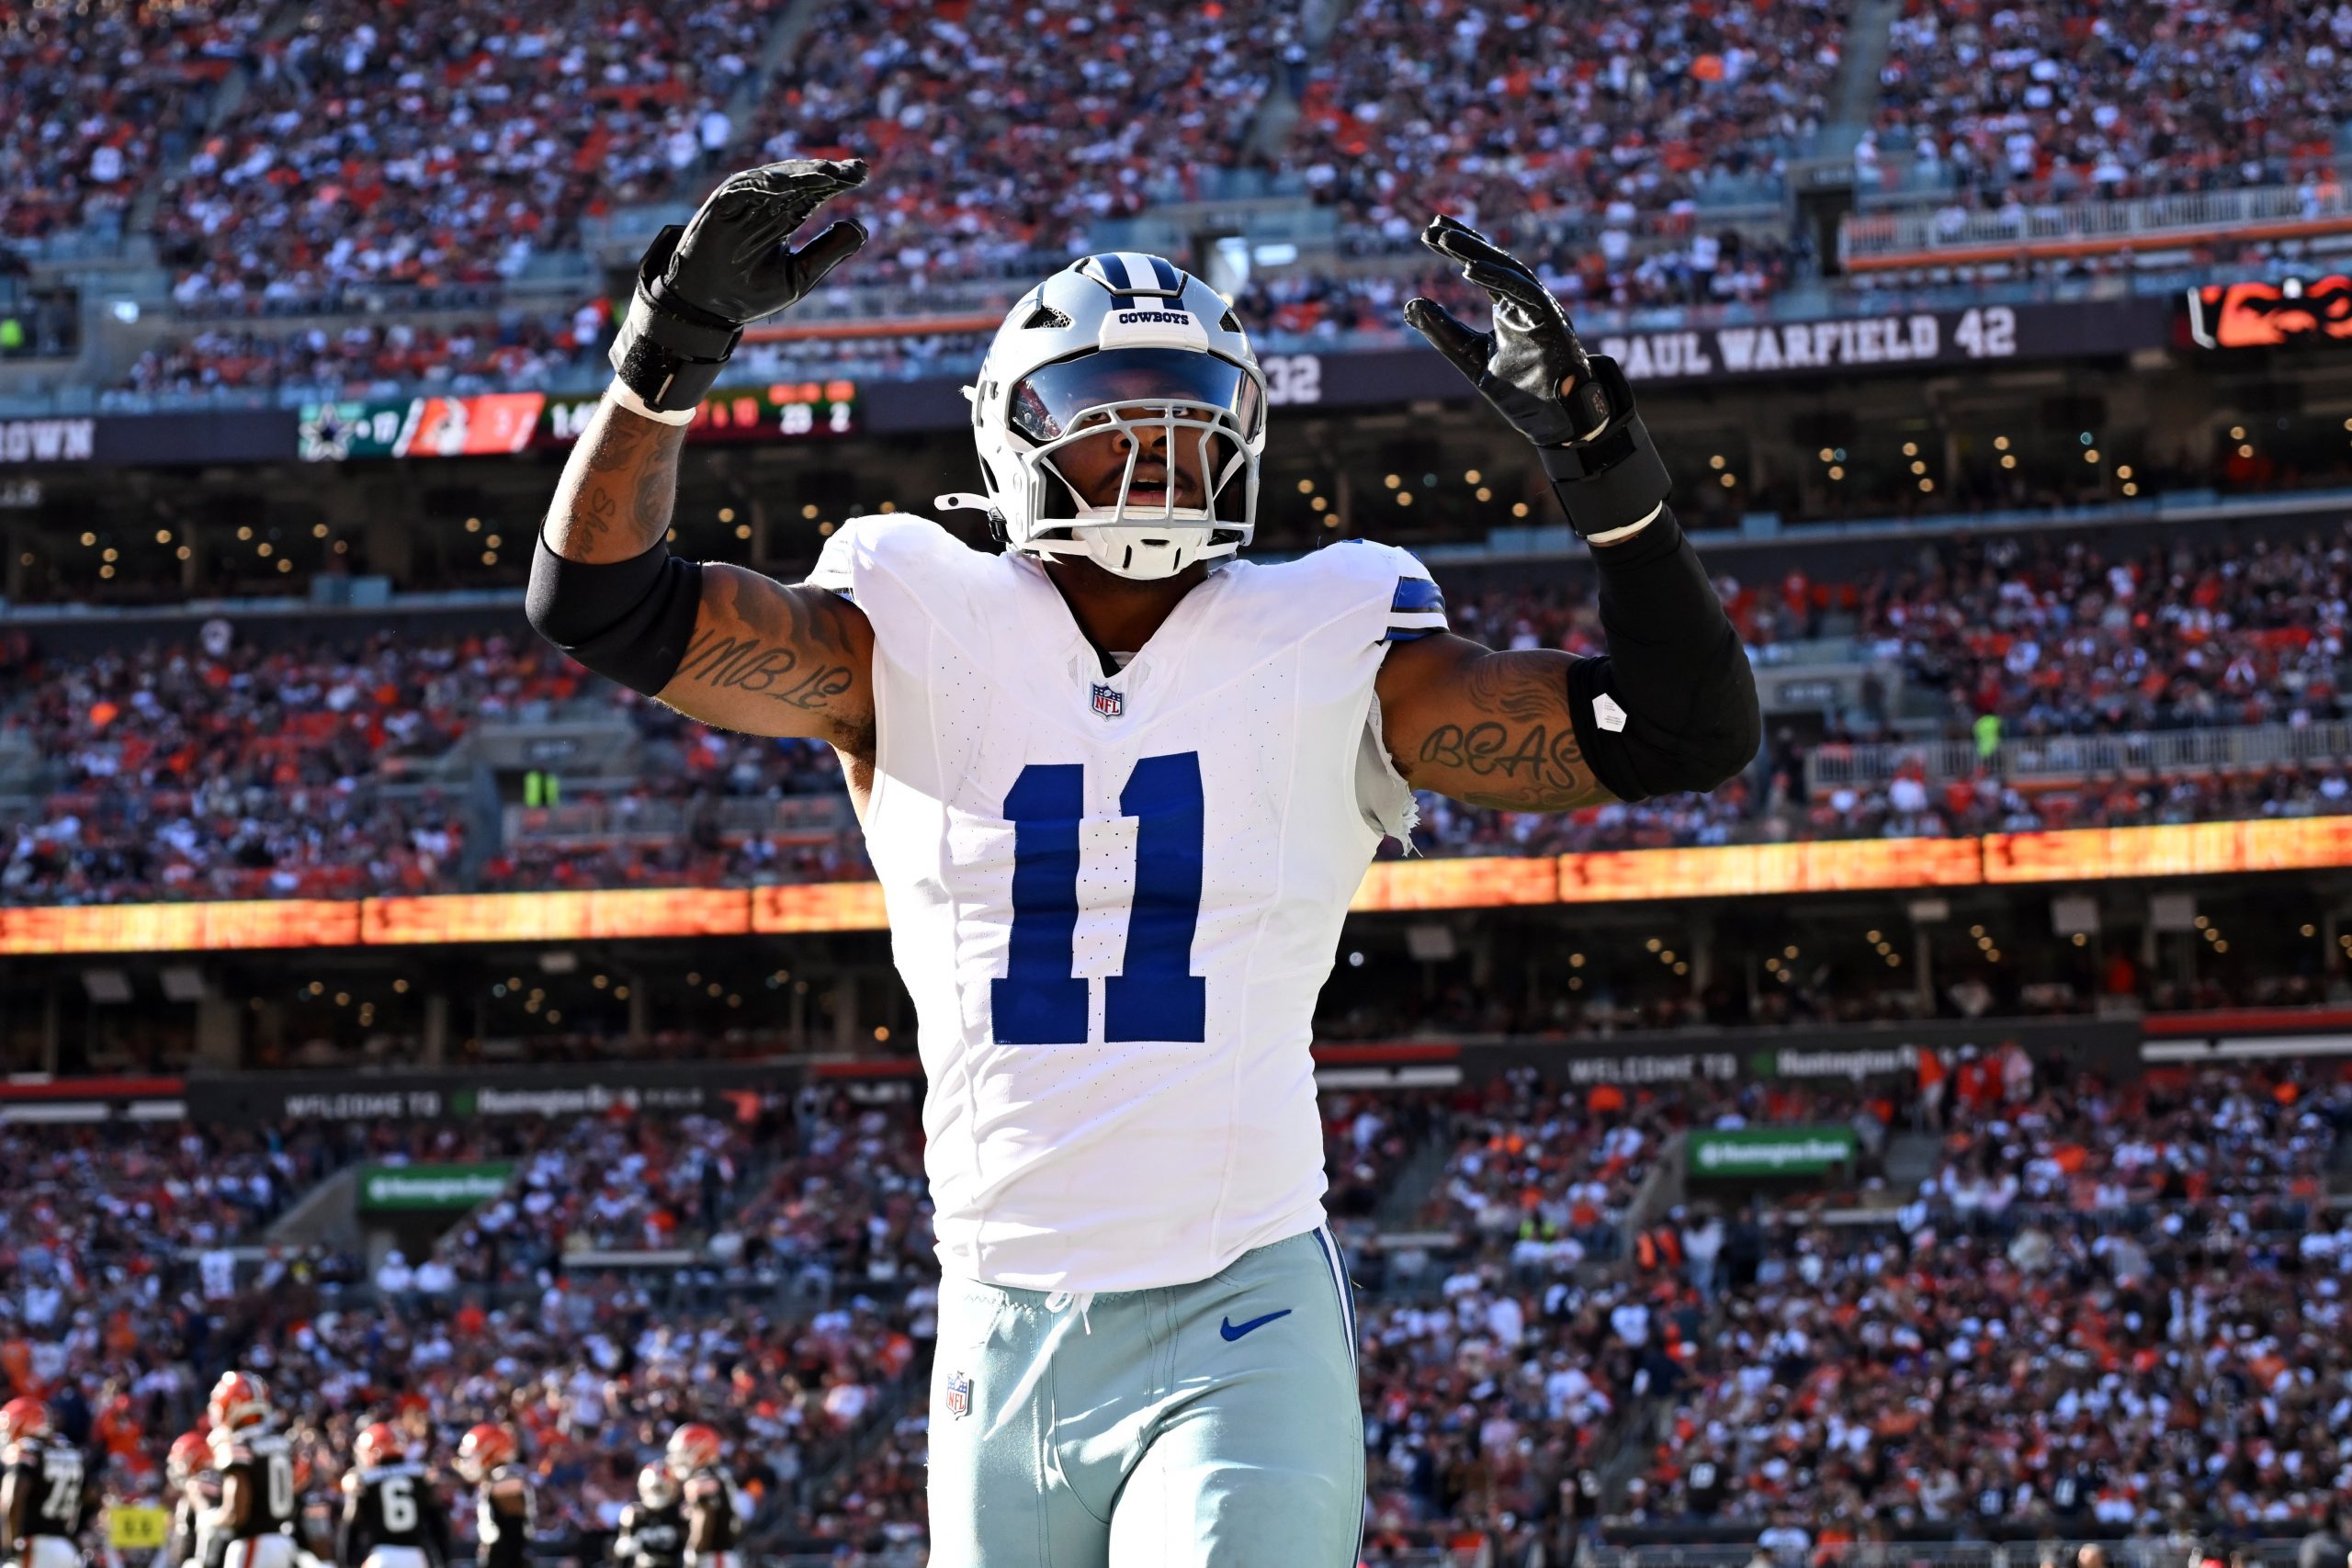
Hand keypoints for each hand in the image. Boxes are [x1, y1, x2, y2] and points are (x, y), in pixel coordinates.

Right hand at [650, 158, 869, 329]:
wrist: (710, 309)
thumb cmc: (751, 294)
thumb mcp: (799, 276)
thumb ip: (828, 252)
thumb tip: (862, 227)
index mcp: (785, 218)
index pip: (816, 193)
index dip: (839, 182)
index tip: (864, 174)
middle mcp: (766, 205)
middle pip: (801, 180)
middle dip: (828, 173)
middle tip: (856, 169)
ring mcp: (744, 203)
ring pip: (776, 178)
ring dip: (801, 174)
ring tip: (828, 173)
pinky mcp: (721, 206)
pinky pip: (742, 187)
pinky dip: (763, 183)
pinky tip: (788, 182)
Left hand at [1402, 215, 1611, 446]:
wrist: (1557, 422)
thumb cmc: (1523, 392)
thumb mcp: (1471, 358)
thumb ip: (1444, 332)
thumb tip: (1409, 305)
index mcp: (1510, 309)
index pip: (1483, 270)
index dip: (1460, 249)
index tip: (1430, 233)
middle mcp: (1526, 303)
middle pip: (1494, 263)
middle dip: (1464, 242)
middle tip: (1433, 225)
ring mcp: (1541, 309)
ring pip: (1508, 271)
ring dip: (1477, 252)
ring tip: (1445, 238)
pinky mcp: (1553, 321)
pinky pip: (1525, 292)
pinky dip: (1497, 278)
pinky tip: (1469, 268)